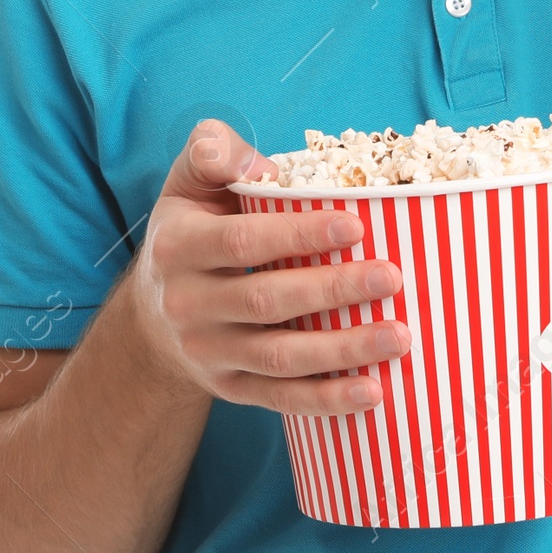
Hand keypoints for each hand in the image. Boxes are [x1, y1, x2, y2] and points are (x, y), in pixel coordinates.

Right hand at [130, 118, 410, 415]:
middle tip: (391, 278)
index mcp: (179, 247)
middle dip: (333, 290)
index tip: (355, 226)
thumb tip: (261, 163)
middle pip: (266, 302)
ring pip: (279, 358)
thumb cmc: (191, 227)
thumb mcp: (189, 181)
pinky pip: (280, 399)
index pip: (242, 242)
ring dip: (343, 350)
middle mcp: (187, 305)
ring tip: (399, 335)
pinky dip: (327, 400)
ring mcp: (208, 352)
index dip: (298, 234)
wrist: (152, 311)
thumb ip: (214, 152)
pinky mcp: (229, 388)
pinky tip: (373, 391)